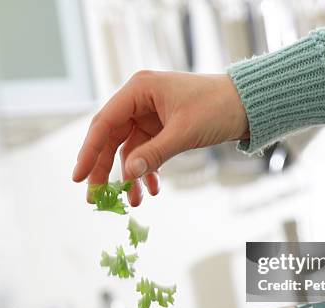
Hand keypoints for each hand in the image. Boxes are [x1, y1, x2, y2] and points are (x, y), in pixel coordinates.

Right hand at [72, 71, 248, 205]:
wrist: (246, 105)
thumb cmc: (217, 108)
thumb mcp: (183, 133)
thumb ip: (154, 154)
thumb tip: (128, 175)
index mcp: (139, 90)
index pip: (104, 123)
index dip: (89, 151)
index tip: (78, 177)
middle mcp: (139, 100)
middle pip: (111, 138)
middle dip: (105, 170)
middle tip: (97, 198)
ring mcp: (149, 115)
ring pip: (128, 149)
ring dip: (129, 176)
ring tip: (132, 202)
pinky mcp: (160, 127)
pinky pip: (145, 152)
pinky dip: (147, 170)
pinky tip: (152, 189)